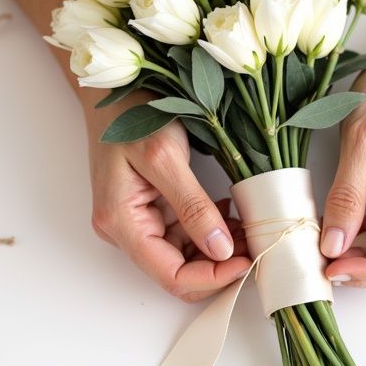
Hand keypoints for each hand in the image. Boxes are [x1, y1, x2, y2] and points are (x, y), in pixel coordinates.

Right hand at [86, 101, 251, 301]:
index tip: (249, 261)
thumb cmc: (133, 111)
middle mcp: (122, 230)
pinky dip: (207, 230)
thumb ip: (193, 207)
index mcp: (121, 221)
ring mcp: (133, 221)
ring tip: (246, 226)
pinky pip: (179, 235)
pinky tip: (227, 213)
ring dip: (216, 248)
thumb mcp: (167, 157)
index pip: (171, 275)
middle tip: (254, 244)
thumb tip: (221, 251)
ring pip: (181, 256)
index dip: (213, 278)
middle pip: (176, 271)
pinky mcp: (145, 210)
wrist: (112, 88)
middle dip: (218, 265)